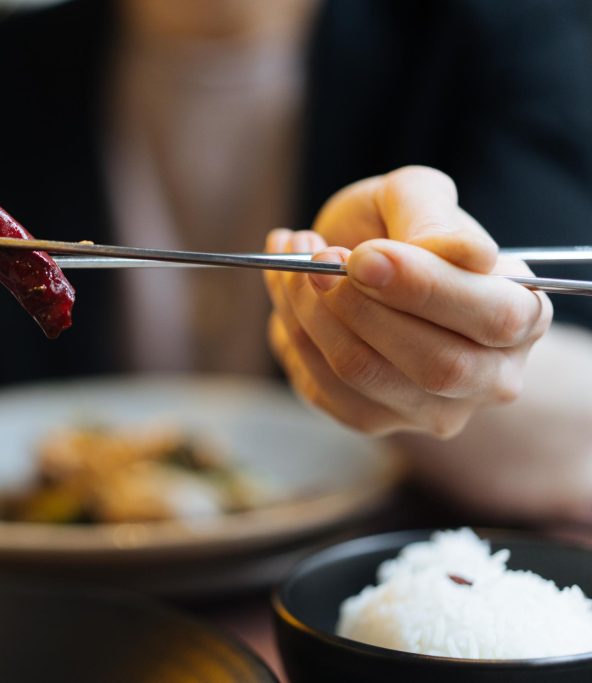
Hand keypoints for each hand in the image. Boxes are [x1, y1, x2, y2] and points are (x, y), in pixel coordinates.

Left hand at [264, 166, 552, 436]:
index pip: (493, 318)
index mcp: (523, 314)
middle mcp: (489, 376)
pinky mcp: (370, 418)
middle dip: (359, 305)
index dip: (423, 287)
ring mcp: (430, 408)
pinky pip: (323, 385)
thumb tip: (459, 253)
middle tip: (316, 257)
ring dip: (312, 311)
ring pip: (364, 373)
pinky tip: (286, 288)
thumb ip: (434, 216)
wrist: (355, 265)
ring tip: (293, 259)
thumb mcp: (415, 196)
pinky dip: (292, 330)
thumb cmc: (397, 228)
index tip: (363, 255)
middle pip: (434, 364)